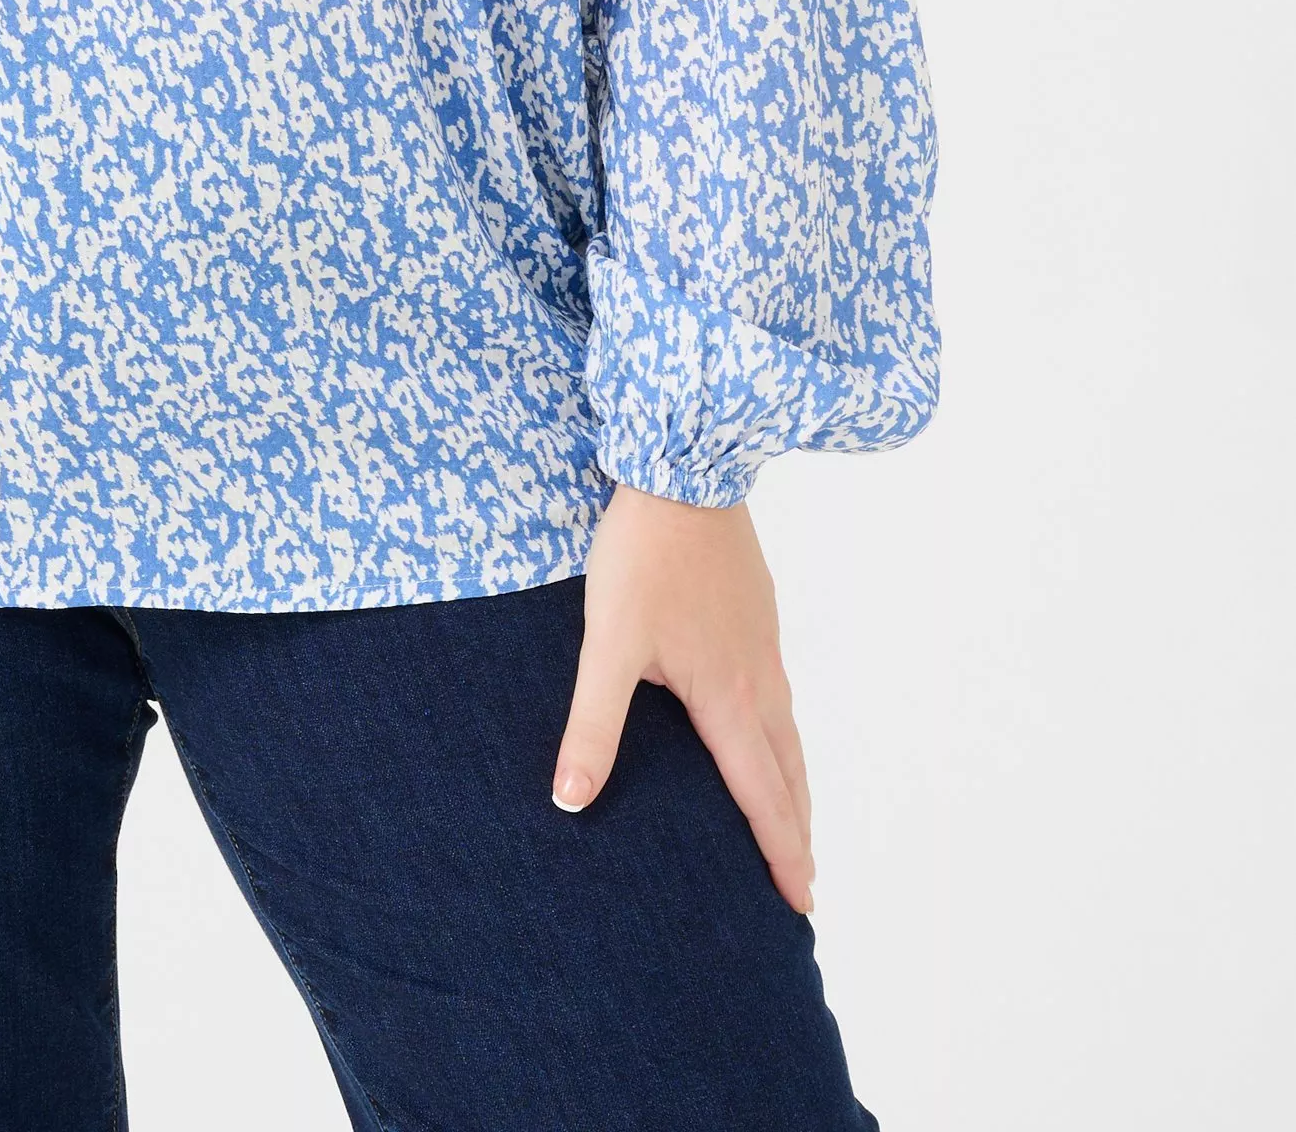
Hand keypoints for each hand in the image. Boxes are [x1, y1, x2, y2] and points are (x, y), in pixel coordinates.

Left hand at [551, 482, 815, 913]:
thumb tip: (571, 800)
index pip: (761, 796)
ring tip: (794, 819)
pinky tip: (766, 729)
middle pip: (788, 773)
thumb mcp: (608, 643)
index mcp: (728, 698)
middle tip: (804, 884)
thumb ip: (593, 724)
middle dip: (796, 831)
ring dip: (794, 785)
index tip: (799, 902)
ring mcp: (764, 645)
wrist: (685, 473)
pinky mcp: (759, 615)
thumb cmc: (645, 558)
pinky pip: (780, 696)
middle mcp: (759, 679)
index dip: (780, 852)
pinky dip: (784, 736)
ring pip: (789, 733)